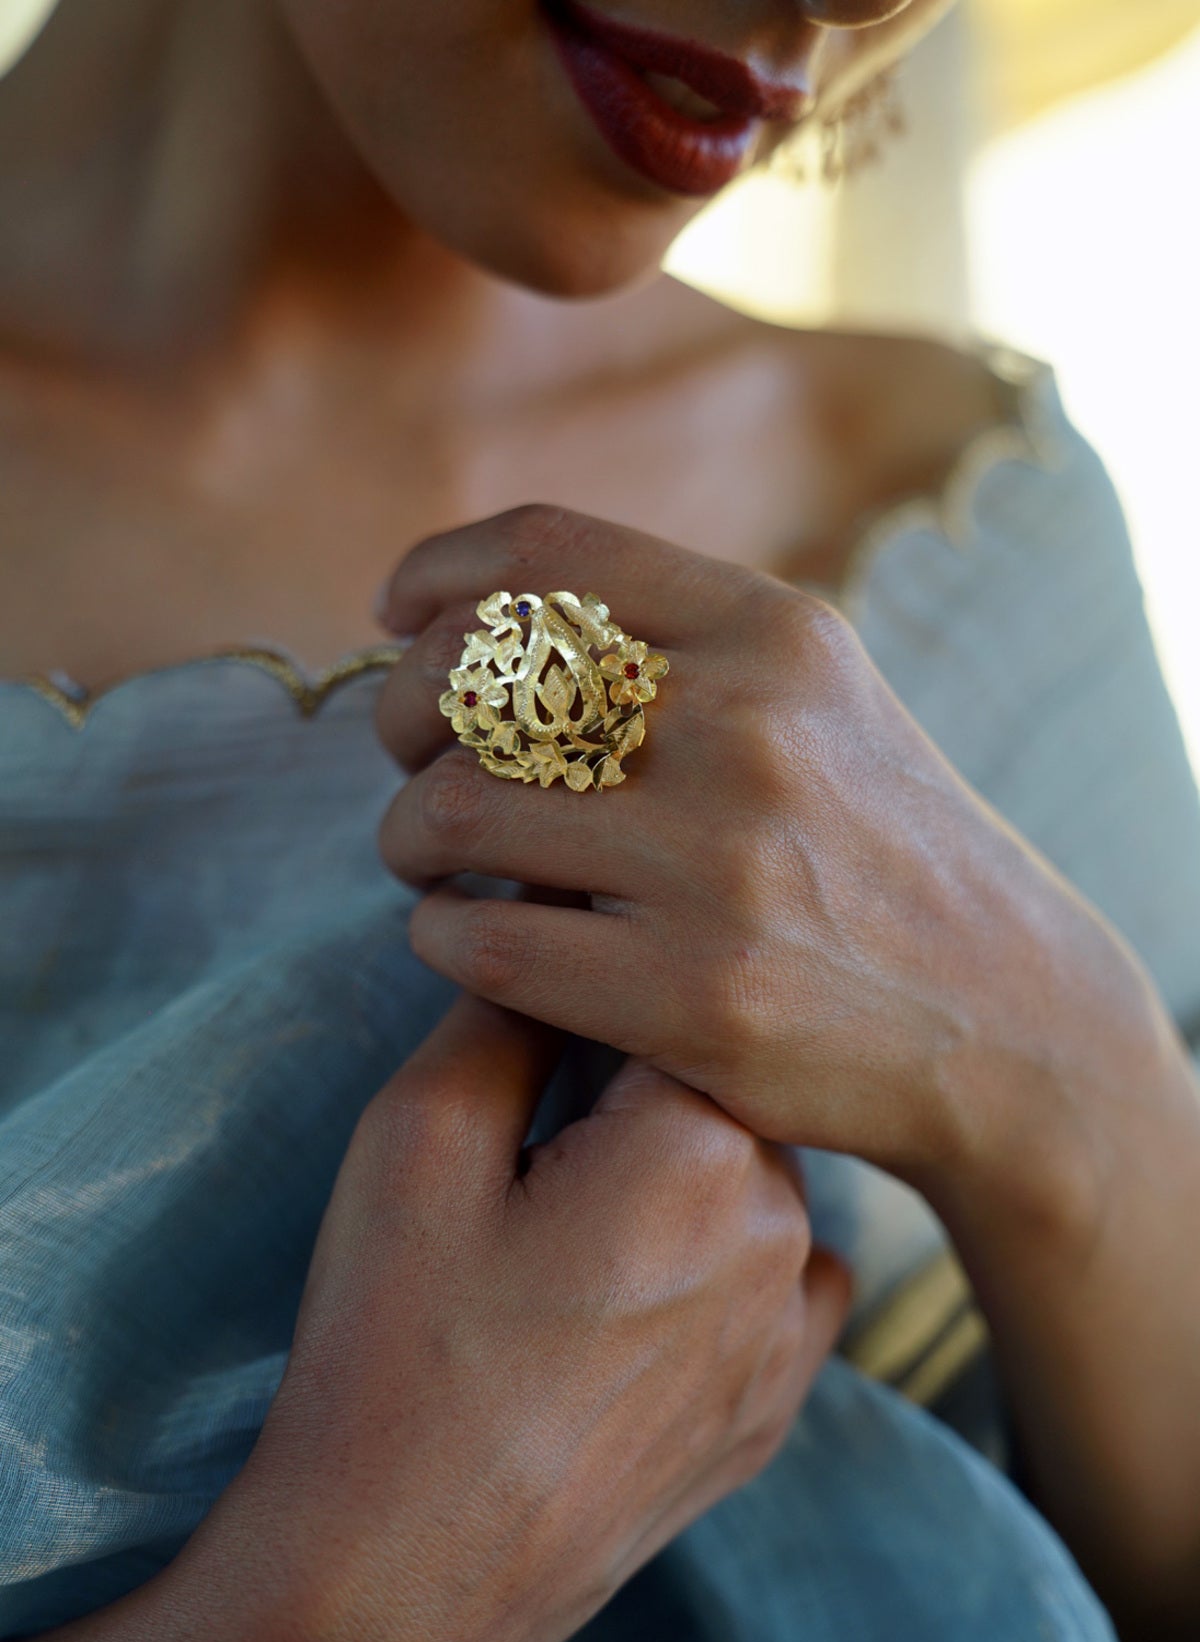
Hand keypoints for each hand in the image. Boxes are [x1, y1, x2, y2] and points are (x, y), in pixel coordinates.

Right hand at [158, 995, 847, 1641]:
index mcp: (700, 1142)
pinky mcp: (775, 1407)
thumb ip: (507, 1008)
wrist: (404, 1574)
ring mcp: (790, 1328)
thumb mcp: (418, 1138)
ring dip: (676, 1178)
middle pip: (712, 1091)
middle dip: (630, 1093)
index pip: (663, 1000)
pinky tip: (631, 1301)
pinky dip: (717, 1267)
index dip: (589, 999)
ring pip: (745, 1181)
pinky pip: (776, 1284)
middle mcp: (781, 1225)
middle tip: (533, 1154)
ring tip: (568, 1242)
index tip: (540, 1031)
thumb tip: (555, 918)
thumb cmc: (398, 1347)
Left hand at [373, 503, 1160, 1191]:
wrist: (1011, 1019)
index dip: (435, 577)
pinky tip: (467, 935)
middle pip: (472, 673)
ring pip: (451, 809)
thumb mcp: (820, 704)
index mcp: (775, 634)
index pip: (547, 554)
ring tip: (431, 858)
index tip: (395, 617)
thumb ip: (682, 647)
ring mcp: (721, 864)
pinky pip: (480, 940)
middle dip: (398, 714)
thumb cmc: (880, 853)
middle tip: (409, 762)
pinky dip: (439, 933)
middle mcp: (747, 727)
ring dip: (406, 835)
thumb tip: (480, 625)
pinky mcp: (696, 997)